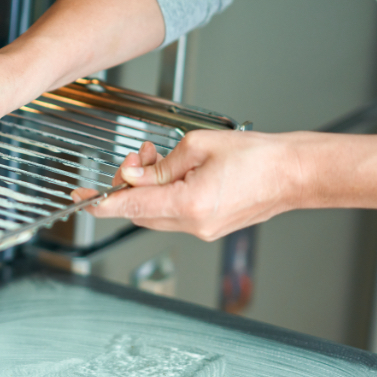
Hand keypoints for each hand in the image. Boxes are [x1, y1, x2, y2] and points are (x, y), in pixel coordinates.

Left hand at [72, 131, 305, 240]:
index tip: (81, 199)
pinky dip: (165, 196)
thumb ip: (160, 165)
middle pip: (138, 211)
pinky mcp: (210, 228)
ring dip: (148, 189)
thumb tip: (134, 175)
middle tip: (138, 159)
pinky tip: (176, 174)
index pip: (129, 206)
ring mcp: (203, 231)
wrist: (294, 174)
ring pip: (154, 214)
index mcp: (188, 205)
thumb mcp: (198, 146)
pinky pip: (174, 215)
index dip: (100, 202)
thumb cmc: (258, 157)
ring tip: (161, 160)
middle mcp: (194, 225)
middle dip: (129, 184)